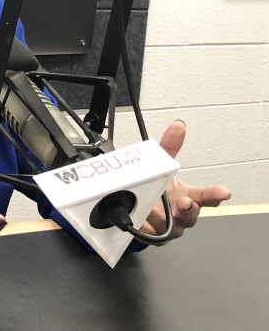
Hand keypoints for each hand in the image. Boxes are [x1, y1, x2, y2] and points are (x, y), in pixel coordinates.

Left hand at [140, 120, 231, 240]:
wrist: (143, 208)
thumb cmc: (161, 190)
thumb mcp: (164, 167)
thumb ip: (170, 147)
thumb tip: (178, 126)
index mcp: (189, 196)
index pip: (207, 196)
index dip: (216, 194)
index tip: (223, 192)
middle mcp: (183, 214)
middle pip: (191, 215)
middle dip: (188, 209)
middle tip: (184, 201)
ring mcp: (171, 227)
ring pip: (170, 226)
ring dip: (160, 216)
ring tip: (150, 207)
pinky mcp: (155, 236)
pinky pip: (151, 234)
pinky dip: (145, 227)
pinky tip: (140, 221)